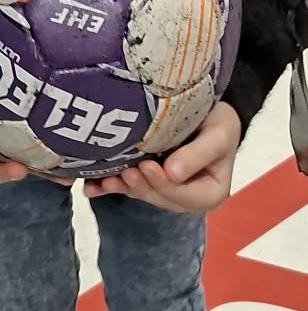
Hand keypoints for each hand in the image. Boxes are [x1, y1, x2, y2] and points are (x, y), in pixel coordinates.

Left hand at [83, 101, 241, 213]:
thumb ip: (200, 153)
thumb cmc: (219, 123)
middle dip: (141, 186)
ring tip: (105, 178)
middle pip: (160, 197)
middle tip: (125, 171)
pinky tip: (91, 187)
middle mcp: (186, 198)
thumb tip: (172, 173)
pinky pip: (128, 187)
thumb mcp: (219, 133)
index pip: (185, 195)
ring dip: (122, 187)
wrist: (209, 112)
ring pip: (142, 193)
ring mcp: (165, 192)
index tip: (148, 167)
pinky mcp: (147, 183)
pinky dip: (109, 187)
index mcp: (210, 193)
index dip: (164, 184)